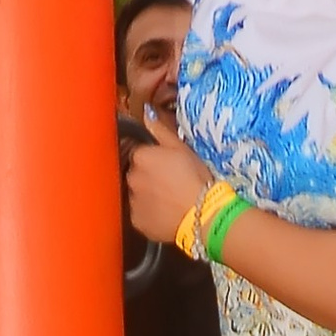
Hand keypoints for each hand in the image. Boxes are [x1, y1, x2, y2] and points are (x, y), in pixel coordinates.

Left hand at [124, 112, 210, 247]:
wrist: (203, 213)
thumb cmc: (195, 178)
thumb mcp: (182, 148)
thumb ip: (160, 130)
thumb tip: (146, 113)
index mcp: (141, 157)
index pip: (139, 154)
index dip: (153, 160)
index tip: (166, 167)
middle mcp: (131, 178)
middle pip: (135, 174)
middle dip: (147, 177)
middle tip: (168, 184)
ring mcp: (133, 201)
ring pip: (137, 195)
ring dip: (147, 195)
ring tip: (168, 200)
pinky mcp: (137, 221)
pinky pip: (140, 214)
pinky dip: (149, 214)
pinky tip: (165, 214)